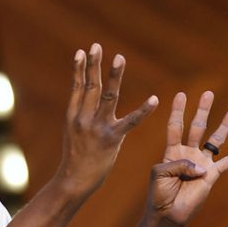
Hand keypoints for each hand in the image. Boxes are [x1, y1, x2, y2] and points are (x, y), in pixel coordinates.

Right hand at [57, 43, 158, 198]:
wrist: (75, 180)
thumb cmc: (76, 157)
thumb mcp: (72, 133)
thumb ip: (80, 115)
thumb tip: (84, 98)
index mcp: (73, 116)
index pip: (77, 87)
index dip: (79, 69)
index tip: (82, 52)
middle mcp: (83, 119)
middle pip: (90, 87)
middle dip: (93, 65)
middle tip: (96, 46)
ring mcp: (97, 128)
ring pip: (107, 96)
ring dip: (113, 76)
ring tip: (119, 57)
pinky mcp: (112, 139)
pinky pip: (130, 122)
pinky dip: (143, 110)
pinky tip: (154, 99)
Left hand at [147, 91, 227, 224]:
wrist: (167, 214)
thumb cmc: (159, 194)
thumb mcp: (160, 173)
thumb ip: (179, 164)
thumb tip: (201, 166)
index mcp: (172, 152)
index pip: (175, 127)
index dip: (178, 111)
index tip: (181, 95)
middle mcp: (188, 154)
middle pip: (196, 128)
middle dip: (202, 111)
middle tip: (208, 93)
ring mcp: (201, 164)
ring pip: (215, 141)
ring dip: (224, 127)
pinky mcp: (211, 175)